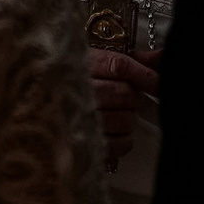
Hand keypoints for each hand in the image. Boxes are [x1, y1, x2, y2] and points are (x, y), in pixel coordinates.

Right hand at [87, 47, 161, 172]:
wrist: (41, 101)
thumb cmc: (75, 79)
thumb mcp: (98, 60)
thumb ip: (134, 59)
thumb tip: (162, 58)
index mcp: (82, 64)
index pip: (121, 66)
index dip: (145, 76)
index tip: (157, 84)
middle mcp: (79, 90)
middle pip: (125, 94)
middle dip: (134, 98)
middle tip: (130, 99)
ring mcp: (79, 119)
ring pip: (124, 120)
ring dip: (129, 119)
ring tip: (120, 115)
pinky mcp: (82, 143)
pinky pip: (116, 145)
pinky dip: (124, 141)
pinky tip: (119, 134)